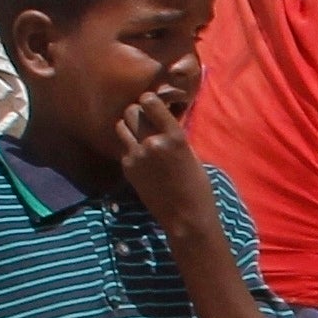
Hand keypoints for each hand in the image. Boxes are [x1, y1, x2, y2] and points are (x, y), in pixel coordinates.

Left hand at [115, 89, 221, 239]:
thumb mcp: (189, 152)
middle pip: (132, 111)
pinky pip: (123, 146)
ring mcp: (137, 155)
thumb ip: (172, 134)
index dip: (149, 101)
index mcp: (174, 136)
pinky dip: (129, 146)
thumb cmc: (196, 185)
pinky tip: (140, 156)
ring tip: (139, 135)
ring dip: (129, 127)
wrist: (185, 216)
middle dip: (138, 112)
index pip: (150, 101)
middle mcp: (153, 142)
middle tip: (145, 120)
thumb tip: (160, 117)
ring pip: (121, 125)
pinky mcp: (128, 167)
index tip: (153, 106)